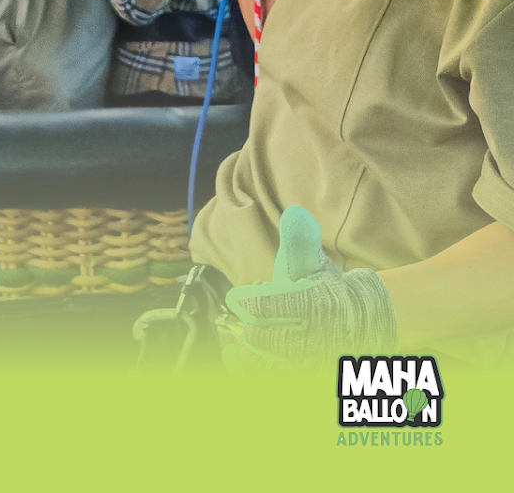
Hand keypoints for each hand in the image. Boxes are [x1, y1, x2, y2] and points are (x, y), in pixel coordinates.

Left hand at [224, 206, 396, 366]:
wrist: (363, 325)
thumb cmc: (328, 289)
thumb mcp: (316, 263)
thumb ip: (300, 241)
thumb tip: (294, 212)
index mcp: (313, 305)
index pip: (265, 307)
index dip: (247, 302)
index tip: (241, 297)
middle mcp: (314, 338)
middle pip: (262, 337)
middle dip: (250, 327)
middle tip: (246, 318)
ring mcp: (312, 364)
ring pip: (266, 366)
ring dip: (246, 356)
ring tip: (233, 349)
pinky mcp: (307, 380)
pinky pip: (273, 383)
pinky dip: (252, 375)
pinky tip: (237, 363)